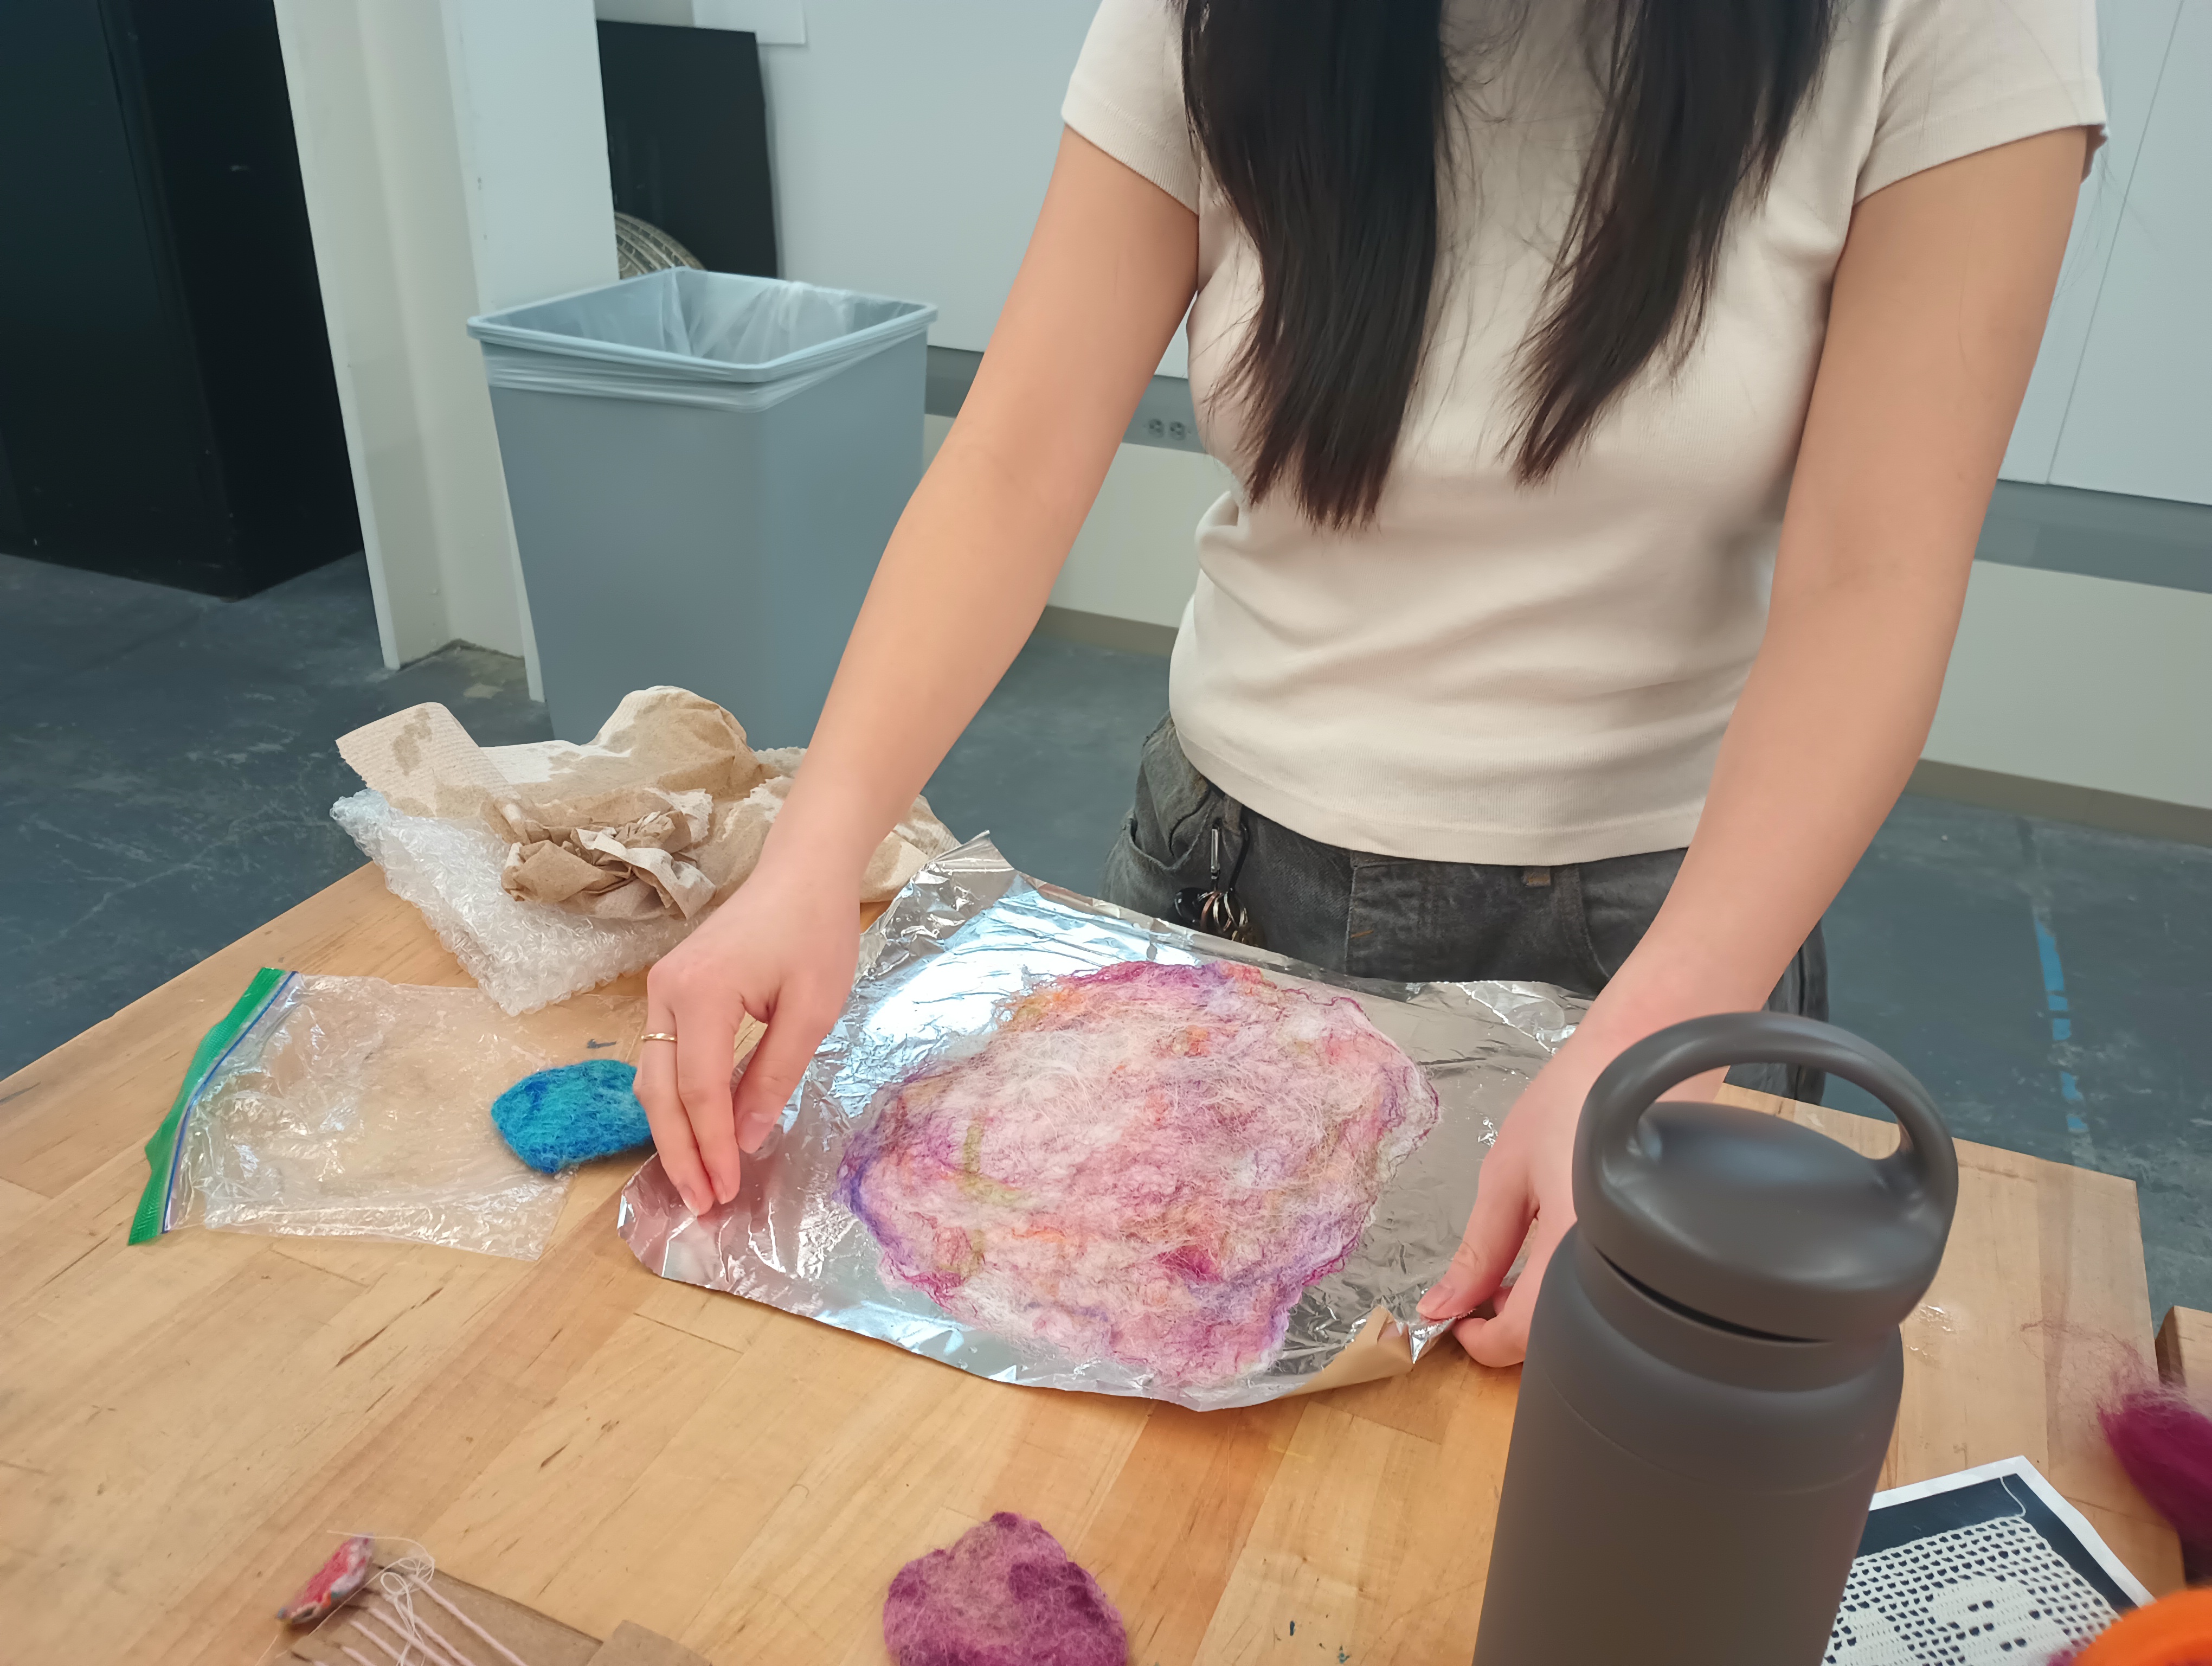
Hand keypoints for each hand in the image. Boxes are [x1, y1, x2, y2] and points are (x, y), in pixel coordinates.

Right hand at [638, 849, 859, 1216]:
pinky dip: (676, 1101)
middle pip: (659, 1091)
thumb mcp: (812, 1009)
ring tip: (699, 1181)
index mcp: (702, 993)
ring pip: (653, 1078)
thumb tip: (747, 1139)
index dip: (712, 1146)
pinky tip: (698, 1133)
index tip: (728, 1191)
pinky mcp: (671, 990)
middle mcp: (666, 992)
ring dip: (673, 1133)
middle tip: (702, 1205)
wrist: (802, 871)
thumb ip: (774, 1074)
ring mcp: (661, 989)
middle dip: (680, 1153)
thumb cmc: (815, 931)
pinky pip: (663, 1058)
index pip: (699, 1090)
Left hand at [1417, 998, 1730, 1365]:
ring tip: (1509, 1274)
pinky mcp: (1655, 1248)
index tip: (1453, 1322)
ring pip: (1580, 1315)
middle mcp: (1615, 1266)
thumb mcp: (1507, 1175)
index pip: (1523, 1338)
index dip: (1480, 1342)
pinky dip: (1568, 1287)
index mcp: (1572, 1250)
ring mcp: (1643, 1259)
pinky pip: (1605, 1289)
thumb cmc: (1573, 1102)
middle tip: (1478, 1296)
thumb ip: (1478, 1251)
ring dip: (1537, 1310)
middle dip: (1508, 1328)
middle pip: (1556, 1336)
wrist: (1644, 1055)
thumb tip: (1441, 1306)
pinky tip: (1549, 1259)